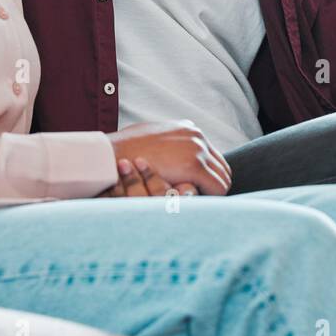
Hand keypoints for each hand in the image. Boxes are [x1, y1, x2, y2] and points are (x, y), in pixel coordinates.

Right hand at [102, 120, 229, 195]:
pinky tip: (200, 206)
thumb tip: (169, 158)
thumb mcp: (150, 140)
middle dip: (215, 184)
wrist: (112, 155)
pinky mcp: (194, 165)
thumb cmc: (125, 152)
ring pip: (223, 177)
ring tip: (202, 207)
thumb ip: (165, 147)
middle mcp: (196, 135)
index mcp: (188, 129)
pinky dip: (214, 197)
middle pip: (222, 165)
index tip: (203, 190)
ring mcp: (197, 148)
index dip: (209, 175)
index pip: (212, 155)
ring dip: (214, 192)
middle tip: (206, 202)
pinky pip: (218, 187)